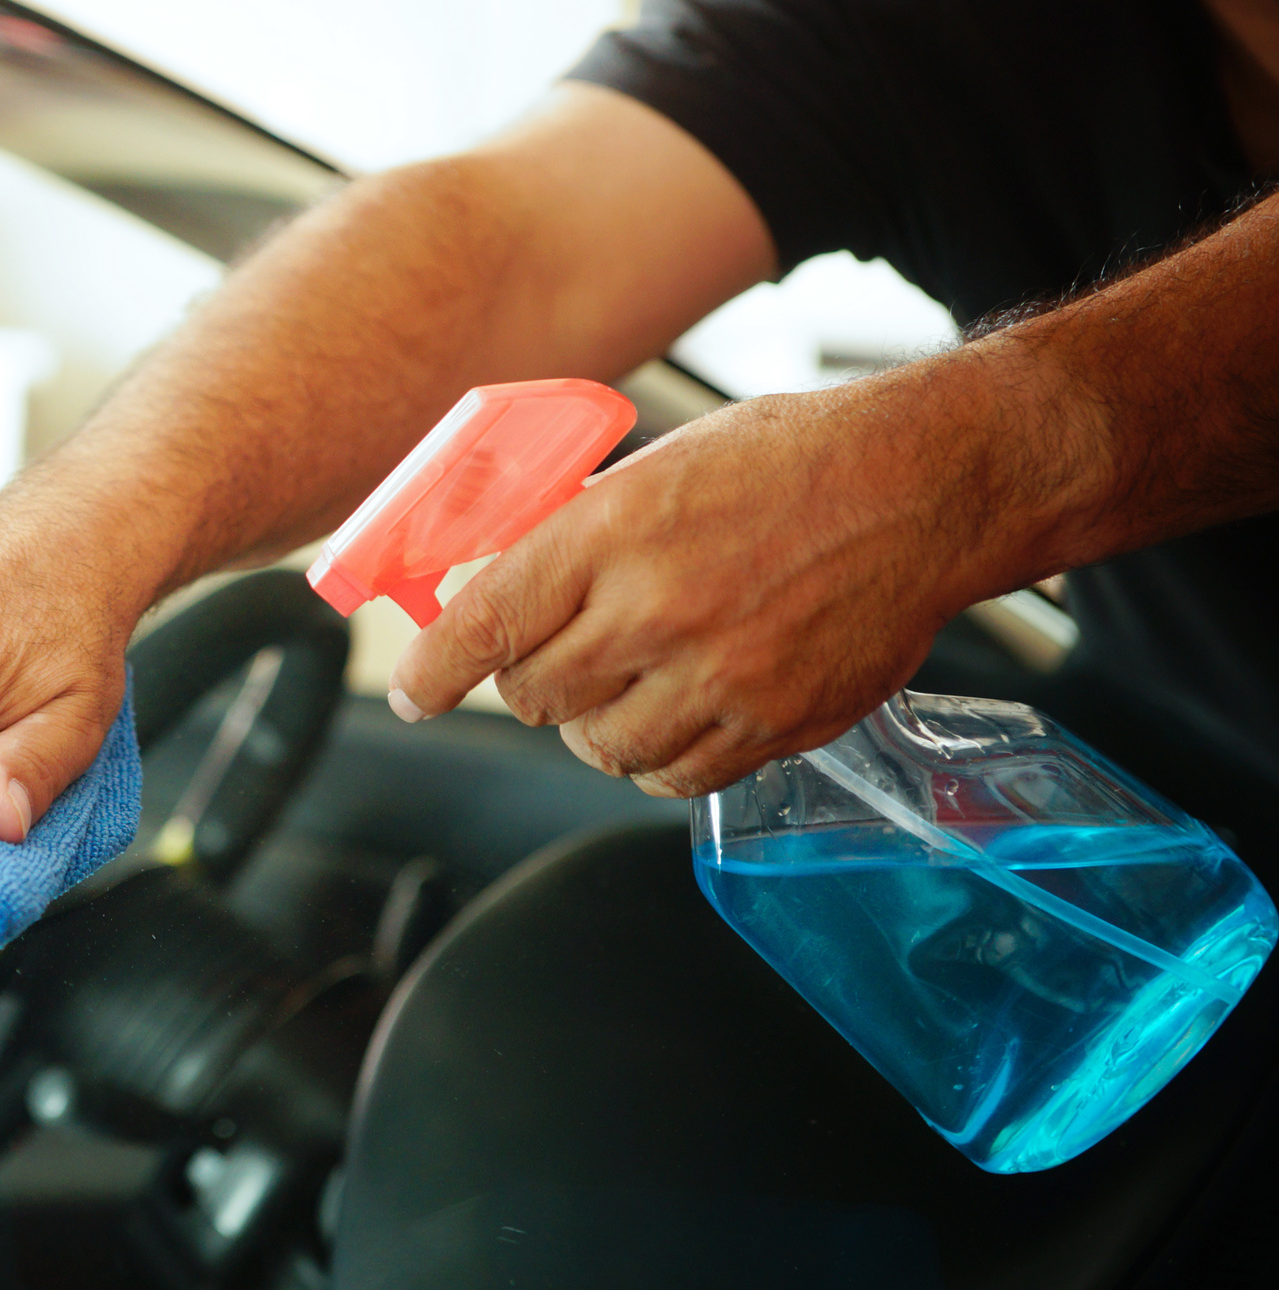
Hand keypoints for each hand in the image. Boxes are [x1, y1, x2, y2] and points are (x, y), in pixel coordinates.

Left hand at [386, 354, 1067, 796]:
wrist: (924, 486)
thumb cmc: (791, 461)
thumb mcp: (659, 466)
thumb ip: (578, 537)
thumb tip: (503, 589)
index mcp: (614, 530)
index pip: (486, 624)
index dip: (434, 672)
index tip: (414, 696)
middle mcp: (656, 610)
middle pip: (533, 696)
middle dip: (527, 683)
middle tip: (553, 657)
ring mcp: (717, 678)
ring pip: (597, 747)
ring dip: (592, 724)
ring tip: (626, 681)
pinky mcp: (771, 726)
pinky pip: (673, 778)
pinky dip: (656, 759)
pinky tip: (674, 714)